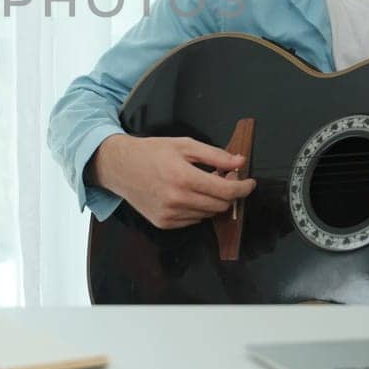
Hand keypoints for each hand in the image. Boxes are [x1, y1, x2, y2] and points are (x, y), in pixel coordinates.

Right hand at [92, 134, 255, 229]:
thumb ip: (215, 155)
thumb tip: (239, 162)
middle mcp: (177, 199)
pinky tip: (186, 194)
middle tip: (223, 179)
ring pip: (208, 214)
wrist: (120, 166)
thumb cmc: (150, 152)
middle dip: (228, 193)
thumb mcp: (184, 145)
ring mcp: (170, 214)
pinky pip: (193, 220)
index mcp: (184, 177)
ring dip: (212, 201)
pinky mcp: (164, 223)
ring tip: (201, 184)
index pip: (227, 191)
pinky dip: (197, 209)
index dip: (243, 188)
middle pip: (221, 206)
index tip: (249, 182)